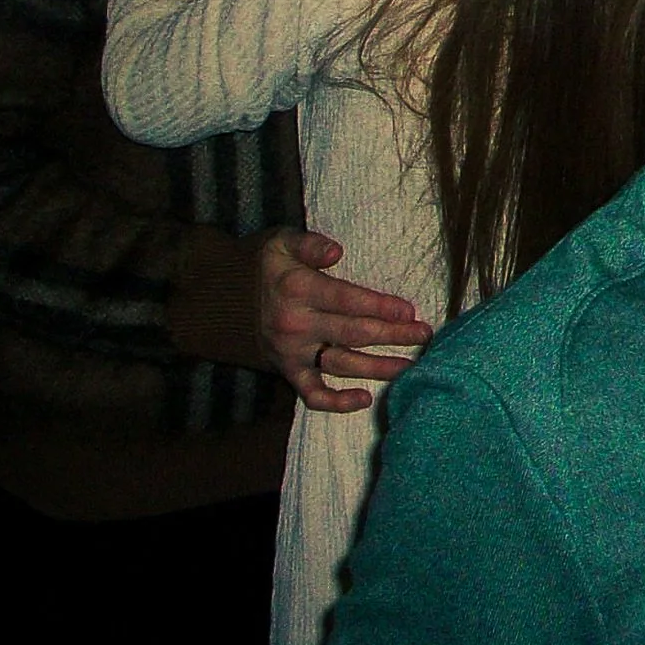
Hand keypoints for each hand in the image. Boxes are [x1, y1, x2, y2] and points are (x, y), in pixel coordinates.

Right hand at [259, 228, 432, 414]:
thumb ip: (310, 244)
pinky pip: (311, 393)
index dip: (380, 306)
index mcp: (297, 289)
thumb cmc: (263, 267)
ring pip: (342, 364)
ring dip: (379, 367)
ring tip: (411, 366)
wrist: (219, 300)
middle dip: (393, 335)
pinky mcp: (287, 371)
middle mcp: (296, 324)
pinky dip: (336, 402)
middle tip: (424, 335)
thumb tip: (336, 250)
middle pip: (353, 333)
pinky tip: (364, 398)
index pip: (347, 300)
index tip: (409, 311)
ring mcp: (291, 352)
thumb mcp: (281, 242)